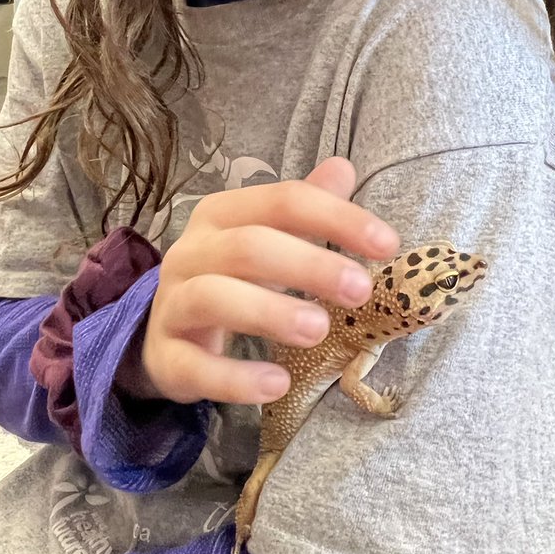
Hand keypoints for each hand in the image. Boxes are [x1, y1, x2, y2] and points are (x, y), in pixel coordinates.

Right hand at [138, 157, 399, 405]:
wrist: (166, 332)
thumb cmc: (231, 277)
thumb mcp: (266, 236)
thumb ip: (303, 208)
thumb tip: (343, 169)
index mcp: (221, 214)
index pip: (282, 201)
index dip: (336, 217)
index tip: (388, 244)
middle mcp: (191, 252)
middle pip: (248, 247)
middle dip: (309, 265)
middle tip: (361, 290)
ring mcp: (173, 304)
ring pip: (214, 298)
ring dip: (271, 312)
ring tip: (320, 330)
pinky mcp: (166, 358)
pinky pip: (195, 366)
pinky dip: (236, 377)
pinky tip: (277, 384)